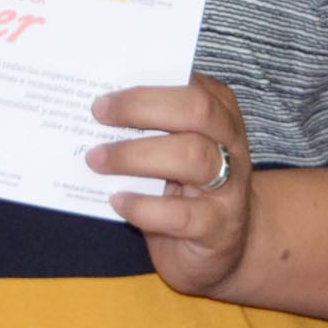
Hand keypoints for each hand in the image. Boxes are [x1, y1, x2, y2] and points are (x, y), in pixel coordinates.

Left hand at [87, 74, 254, 297]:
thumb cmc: (185, 182)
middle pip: (197, 111)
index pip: (192, 83)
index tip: (105, 88)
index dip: (147, 84)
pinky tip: (117, 201)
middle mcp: (230, 144)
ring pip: (193, 157)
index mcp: (219, 112)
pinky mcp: (217, 228)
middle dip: (142, 107)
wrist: (222, 244)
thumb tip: (97, 105)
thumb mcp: (172, 144)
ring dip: (136, 156)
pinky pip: (181, 214)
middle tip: (98, 114)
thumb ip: (147, 121)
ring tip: (97, 160)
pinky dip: (143, 207)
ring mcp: (229, 187)